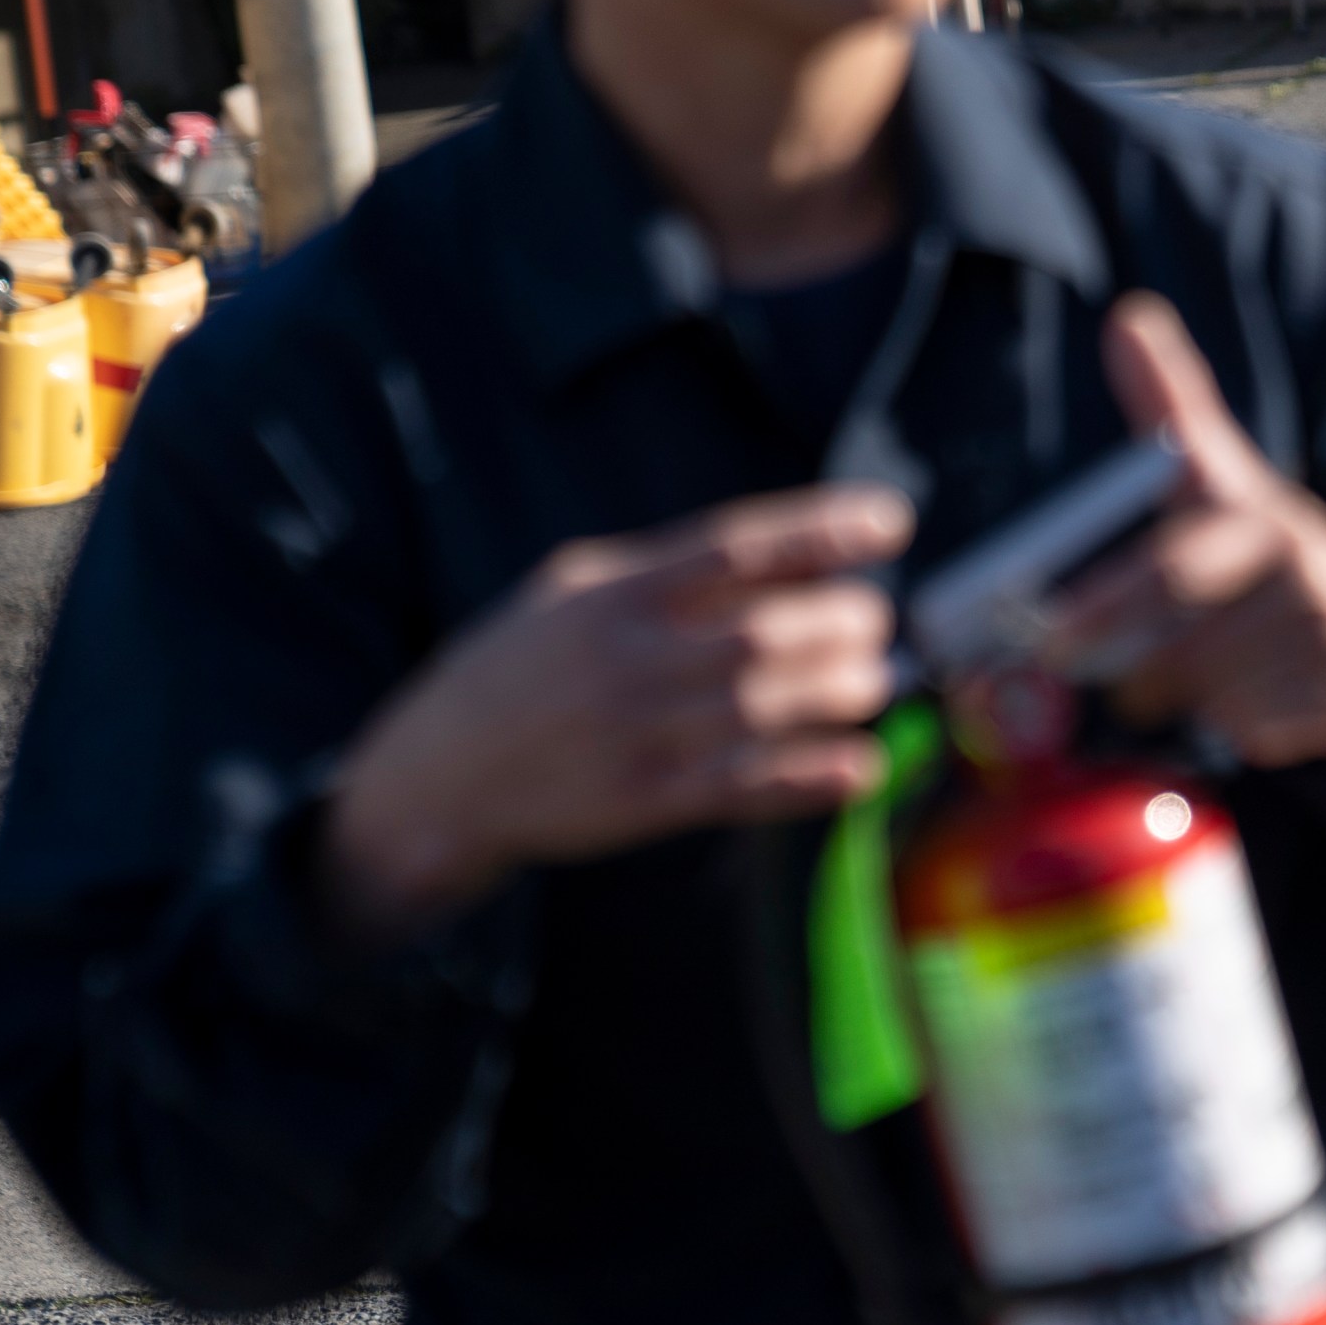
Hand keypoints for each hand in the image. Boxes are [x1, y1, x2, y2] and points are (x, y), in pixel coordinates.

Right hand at [322, 485, 914, 936]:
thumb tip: (789, 553)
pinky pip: (742, 789)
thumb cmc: (523, 665)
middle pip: (763, 632)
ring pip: (765, 708)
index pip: (733, 546)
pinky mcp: (644, 803)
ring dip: (839, 692)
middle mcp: (627, 658)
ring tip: (873, 680)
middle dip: (842, 622)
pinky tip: (860, 767)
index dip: (819, 530)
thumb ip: (671, 570)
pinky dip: (809, 780)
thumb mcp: (574, 590)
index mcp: (613, 591)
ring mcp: (636, 734)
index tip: (889, 521)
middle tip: (874, 620)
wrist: (437, 775)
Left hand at [1041, 295, 1325, 767]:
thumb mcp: (1220, 473)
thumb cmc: (1261, 541)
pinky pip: (1272, 733)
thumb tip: (1128, 315)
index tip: (1053, 641)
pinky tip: (1239, 707)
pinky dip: (1242, 731)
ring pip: (1228, 695)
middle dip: (1139, 672)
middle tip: (1104, 685)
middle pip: (1196, 645)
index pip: (1176, 570)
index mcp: (1266, 520)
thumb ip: (1172, 403)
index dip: (1108, 608)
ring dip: (1189, 701)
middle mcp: (1313, 576)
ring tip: (1179, 688)